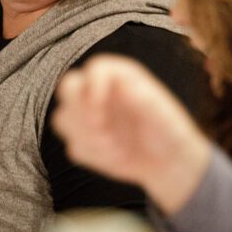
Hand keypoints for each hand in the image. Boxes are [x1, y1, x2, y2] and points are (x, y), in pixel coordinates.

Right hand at [53, 54, 211, 213]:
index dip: (93, 89)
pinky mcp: (85, 141)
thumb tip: (124, 86)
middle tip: (101, 128)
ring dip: (87, 138)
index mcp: (120, 77)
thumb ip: (144, 99)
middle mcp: (100, 91)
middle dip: (79, 110)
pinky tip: (117, 157)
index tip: (103, 114)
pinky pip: (73, 147)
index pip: (95, 69)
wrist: (167, 162)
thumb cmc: (169, 130)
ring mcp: (89, 117)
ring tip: (117, 148)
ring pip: (63, 118)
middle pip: (68, 86)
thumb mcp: (163, 115)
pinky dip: (94, 156)